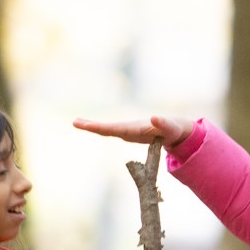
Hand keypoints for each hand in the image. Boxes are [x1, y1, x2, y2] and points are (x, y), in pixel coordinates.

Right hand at [72, 114, 194, 148]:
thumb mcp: (170, 127)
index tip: (87, 126)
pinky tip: (91, 126)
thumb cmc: (173, 128)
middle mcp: (129, 127)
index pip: (115, 128)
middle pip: (107, 127)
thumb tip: (154, 117)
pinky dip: (100, 129)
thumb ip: (163, 123)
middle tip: (75, 122)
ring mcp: (128, 129)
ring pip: (107, 128)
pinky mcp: (129, 133)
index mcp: (135, 127)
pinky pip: (112, 131)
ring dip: (92, 126)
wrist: (174, 127)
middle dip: (91, 125)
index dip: (100, 128)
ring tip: (77, 122)